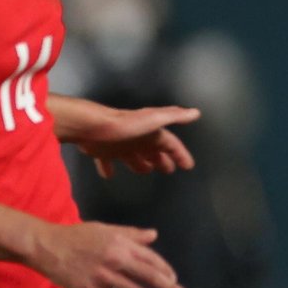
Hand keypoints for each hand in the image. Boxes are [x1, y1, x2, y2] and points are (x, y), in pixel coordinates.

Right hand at [29, 220, 189, 287]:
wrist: (45, 245)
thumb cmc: (76, 236)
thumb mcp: (106, 229)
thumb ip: (131, 234)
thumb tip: (154, 235)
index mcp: (121, 244)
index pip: (151, 259)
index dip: (166, 271)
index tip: (174, 280)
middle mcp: (115, 260)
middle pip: (149, 276)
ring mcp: (102, 277)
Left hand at [71, 106, 199, 178]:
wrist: (92, 126)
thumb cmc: (125, 125)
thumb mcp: (154, 119)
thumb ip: (174, 116)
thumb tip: (195, 112)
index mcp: (151, 133)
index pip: (170, 144)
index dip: (180, 154)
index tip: (188, 166)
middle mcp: (137, 138)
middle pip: (152, 151)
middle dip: (161, 160)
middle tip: (168, 171)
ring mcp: (119, 145)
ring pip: (133, 157)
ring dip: (139, 164)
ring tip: (145, 172)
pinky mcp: (103, 150)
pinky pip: (108, 161)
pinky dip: (108, 168)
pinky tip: (109, 175)